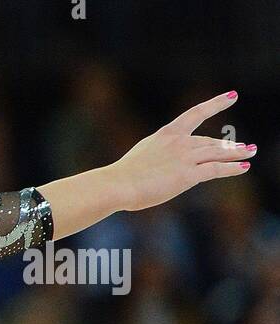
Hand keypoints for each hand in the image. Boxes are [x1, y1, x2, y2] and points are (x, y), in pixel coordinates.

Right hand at [109, 91, 254, 211]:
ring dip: (237, 152)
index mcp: (166, 134)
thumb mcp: (142, 157)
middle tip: (243, 146)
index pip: (196, 113)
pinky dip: (232, 168)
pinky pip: (216, 169)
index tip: (232, 96)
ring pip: (218, 152)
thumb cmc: (122, 176)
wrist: (117, 184)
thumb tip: (162, 166)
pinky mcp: (188, 175)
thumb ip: (157, 157)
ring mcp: (185, 158)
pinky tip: (244, 167)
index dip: (216, 104)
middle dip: (228, 144)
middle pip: (210, 141)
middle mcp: (179, 142)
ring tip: (250, 151)